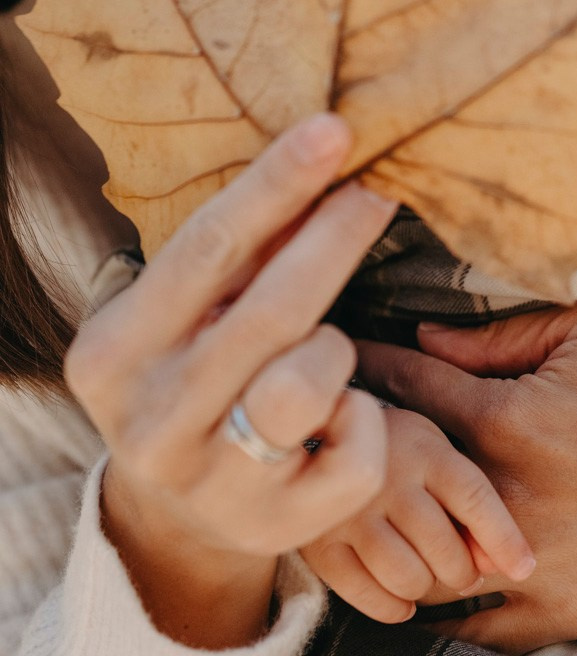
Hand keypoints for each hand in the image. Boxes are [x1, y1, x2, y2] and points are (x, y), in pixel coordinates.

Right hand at [66, 114, 395, 648]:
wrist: (173, 514)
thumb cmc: (188, 378)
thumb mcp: (187, 318)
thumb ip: (241, 256)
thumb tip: (320, 159)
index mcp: (116, 352)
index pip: (205, 249)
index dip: (276, 185)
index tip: (333, 130)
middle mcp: (152, 419)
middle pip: (269, 310)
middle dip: (336, 239)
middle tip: (378, 190)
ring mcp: (210, 481)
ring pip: (311, 384)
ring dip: (335, 351)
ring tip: (321, 353)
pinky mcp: (272, 527)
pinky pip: (356, 455)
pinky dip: (364, 419)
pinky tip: (339, 416)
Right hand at [302, 406, 535, 622]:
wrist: (315, 431)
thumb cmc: (393, 445)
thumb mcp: (434, 449)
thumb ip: (469, 499)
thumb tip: (500, 563)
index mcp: (423, 448)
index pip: (474, 497)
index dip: (503, 538)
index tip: (524, 566)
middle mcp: (388, 477)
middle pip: (445, 549)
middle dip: (463, 571)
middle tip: (460, 567)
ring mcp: (351, 511)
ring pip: (409, 578)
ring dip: (426, 587)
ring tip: (424, 570)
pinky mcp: (320, 542)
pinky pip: (369, 596)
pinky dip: (392, 606)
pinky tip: (398, 592)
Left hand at [358, 301, 576, 652]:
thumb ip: (499, 336)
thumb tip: (426, 337)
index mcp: (508, 419)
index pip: (407, 388)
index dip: (365, 369)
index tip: (334, 363)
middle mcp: (505, 497)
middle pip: (396, 480)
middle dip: (362, 452)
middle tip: (335, 436)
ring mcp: (528, 565)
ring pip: (419, 561)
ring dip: (390, 535)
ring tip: (365, 512)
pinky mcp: (558, 614)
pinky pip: (475, 630)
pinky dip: (443, 608)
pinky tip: (420, 585)